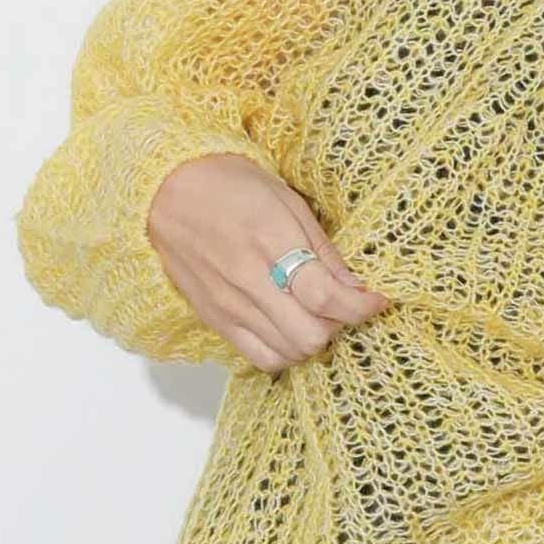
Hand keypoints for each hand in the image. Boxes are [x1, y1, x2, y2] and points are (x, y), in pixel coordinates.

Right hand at [147, 154, 389, 374]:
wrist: (167, 190)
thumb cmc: (230, 186)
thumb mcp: (288, 202)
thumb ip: (323, 250)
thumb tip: (355, 288)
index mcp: (271, 240)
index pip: (325, 296)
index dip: (361, 307)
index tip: (376, 301)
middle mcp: (248, 279)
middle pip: (309, 335)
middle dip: (338, 325)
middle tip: (340, 305)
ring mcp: (227, 305)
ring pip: (287, 353)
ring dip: (311, 340)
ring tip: (313, 314)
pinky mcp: (214, 319)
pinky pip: (258, 357)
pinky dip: (282, 350)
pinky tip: (287, 326)